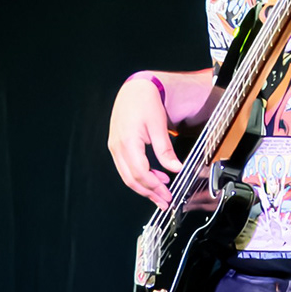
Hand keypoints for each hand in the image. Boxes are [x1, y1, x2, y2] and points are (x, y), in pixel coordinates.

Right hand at [106, 72, 182, 204]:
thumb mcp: (159, 125)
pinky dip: (139, 177)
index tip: (168, 194)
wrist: (134, 90)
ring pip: (127, 176)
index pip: (140, 173)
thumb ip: (165, 149)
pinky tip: (153, 178)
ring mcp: (115, 148)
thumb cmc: (145, 103)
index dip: (155, 186)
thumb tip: (175, 168)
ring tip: (160, 194)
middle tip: (164, 202)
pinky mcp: (117, 147)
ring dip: (144, 188)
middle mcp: (117, 147)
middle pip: (131, 179)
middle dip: (149, 193)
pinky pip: (126, 168)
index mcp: (128, 142)